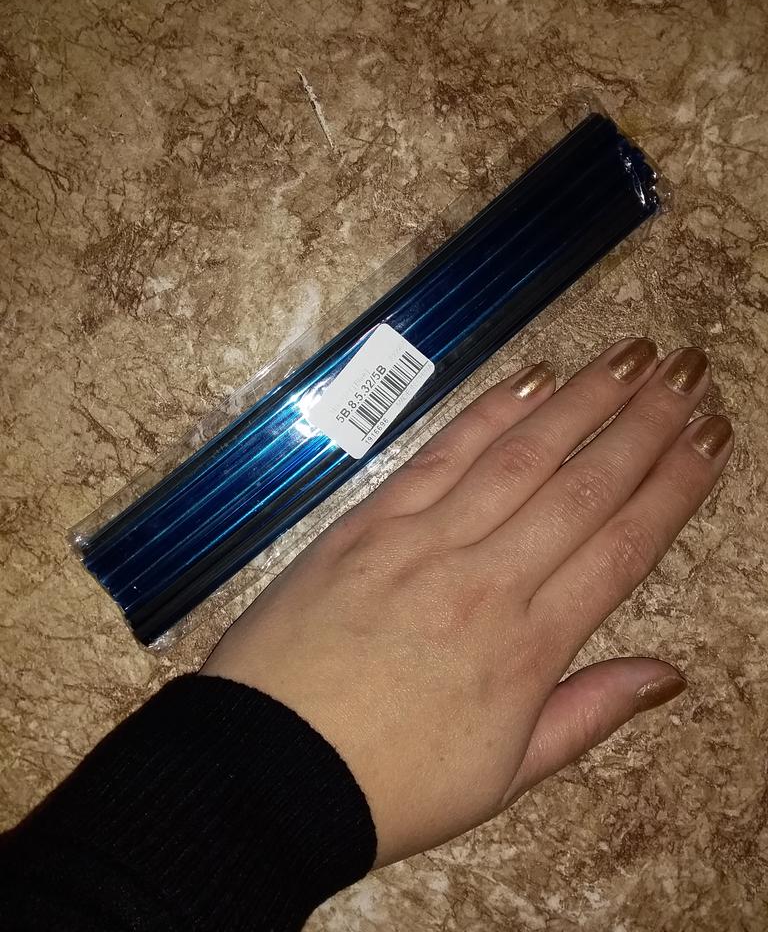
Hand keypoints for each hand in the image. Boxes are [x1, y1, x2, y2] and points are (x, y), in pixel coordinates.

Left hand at [202, 338, 732, 866]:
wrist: (264, 772)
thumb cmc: (387, 785)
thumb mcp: (506, 777)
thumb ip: (589, 713)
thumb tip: (668, 675)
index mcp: (527, 648)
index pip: (623, 546)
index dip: (676, 485)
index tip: (712, 438)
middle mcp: (485, 582)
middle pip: (583, 486)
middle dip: (645, 424)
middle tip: (689, 373)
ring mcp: (422, 544)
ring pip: (520, 456)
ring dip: (581, 400)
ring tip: (631, 357)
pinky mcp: (367, 523)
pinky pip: (439, 454)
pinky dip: (489, 412)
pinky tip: (531, 378)